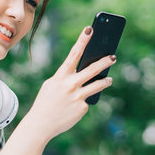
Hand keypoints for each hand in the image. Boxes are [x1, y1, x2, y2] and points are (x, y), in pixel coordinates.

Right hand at [0, 26, 114, 154]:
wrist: (40, 124)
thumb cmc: (45, 103)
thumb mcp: (51, 86)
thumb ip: (65, 78)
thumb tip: (83, 75)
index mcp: (60, 76)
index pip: (73, 54)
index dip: (82, 41)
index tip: (90, 29)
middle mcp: (70, 85)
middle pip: (92, 69)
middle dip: (104, 61)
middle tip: (113, 56)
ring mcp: (77, 97)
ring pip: (97, 86)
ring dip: (105, 81)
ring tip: (109, 80)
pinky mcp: (82, 108)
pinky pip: (87, 102)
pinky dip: (82, 103)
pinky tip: (73, 108)